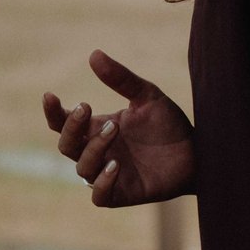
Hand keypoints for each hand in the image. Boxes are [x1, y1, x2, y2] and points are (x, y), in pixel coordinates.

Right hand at [40, 50, 195, 205]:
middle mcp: (98, 152)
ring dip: (94, 147)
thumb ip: (121, 79)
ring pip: (82, 168)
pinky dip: (103, 182)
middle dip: (73, 127)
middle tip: (89, 108)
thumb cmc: (169, 125)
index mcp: (97, 128)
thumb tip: (93, 54)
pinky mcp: (121, 195)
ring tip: (114, 129)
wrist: (199, 152)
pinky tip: (115, 165)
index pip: (63, 123)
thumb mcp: (147, 96)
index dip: (52, 112)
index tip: (50, 95)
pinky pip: (99, 195)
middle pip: (67, 145)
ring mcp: (107, 174)